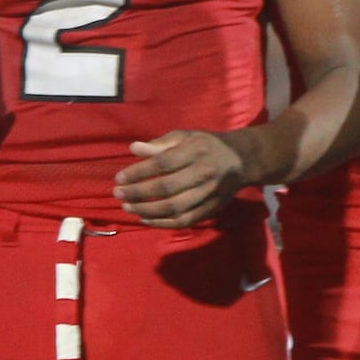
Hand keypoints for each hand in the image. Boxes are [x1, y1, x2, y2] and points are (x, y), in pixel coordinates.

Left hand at [113, 130, 251, 227]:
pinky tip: (145, 218)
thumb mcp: (185, 136)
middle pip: (166, 188)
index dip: (139, 172)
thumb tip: (134, 149)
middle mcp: (203, 174)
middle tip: (118, 194)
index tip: (119, 178)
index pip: (162, 164)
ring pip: (174, 208)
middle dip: (138, 193)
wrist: (241, 160)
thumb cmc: (206, 145)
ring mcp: (208, 194)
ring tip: (128, 207)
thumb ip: (160, 144)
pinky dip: (162, 223)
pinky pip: (184, 221)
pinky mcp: (211, 209)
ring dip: (147, 210)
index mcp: (195, 151)